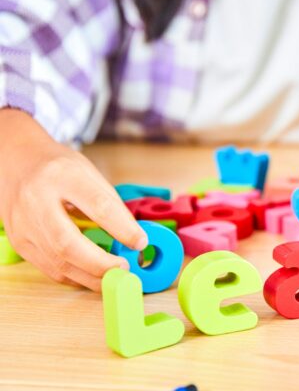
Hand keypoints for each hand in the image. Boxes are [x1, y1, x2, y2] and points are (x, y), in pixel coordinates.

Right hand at [0, 110, 146, 290]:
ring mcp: (23, 224)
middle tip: (124, 269)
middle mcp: (36, 200)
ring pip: (57, 262)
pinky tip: (92, 276)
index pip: (98, 206)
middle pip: (68, 243)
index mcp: (62, 176)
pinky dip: (75, 276)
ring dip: (90, 277)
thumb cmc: (59, 168)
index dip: (122, 228)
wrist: (17, 162)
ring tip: (114, 277)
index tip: (140, 242)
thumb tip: (134, 238)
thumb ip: (111, 204)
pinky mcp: (18, 242)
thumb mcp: (89, 173)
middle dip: (100, 263)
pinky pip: (49, 268)